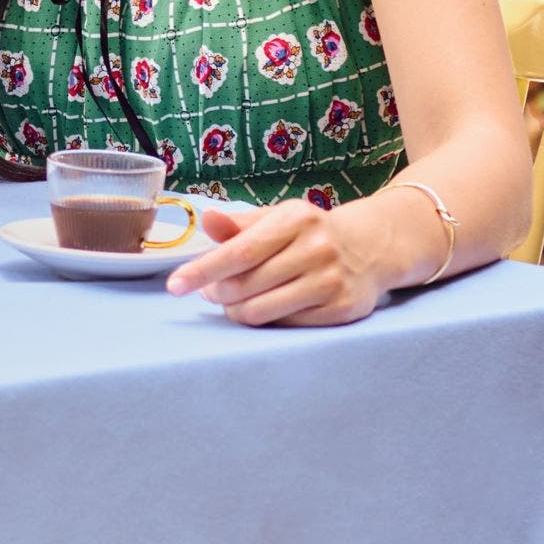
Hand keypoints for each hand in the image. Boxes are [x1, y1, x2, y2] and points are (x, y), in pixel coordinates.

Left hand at [162, 200, 383, 326]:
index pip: (239, 251)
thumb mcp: (275, 219)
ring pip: (263, 310)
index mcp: (295, 220)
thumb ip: (238, 225)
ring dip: (237, 311)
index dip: (203, 270)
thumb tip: (206, 219)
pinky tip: (267, 307)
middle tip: (209, 292)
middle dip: (217, 293)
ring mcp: (332, 281)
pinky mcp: (342, 309)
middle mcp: (316, 249)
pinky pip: (287, 324)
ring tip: (233, 302)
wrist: (369, 248)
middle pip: (246, 285)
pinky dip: (268, 320)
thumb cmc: (307, 233)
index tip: (174, 285)